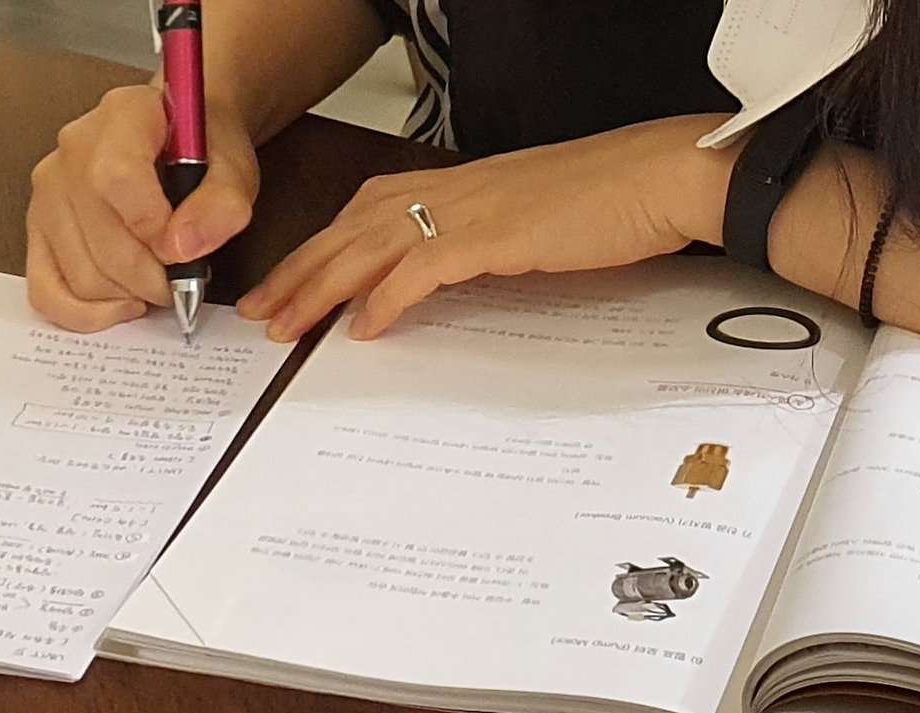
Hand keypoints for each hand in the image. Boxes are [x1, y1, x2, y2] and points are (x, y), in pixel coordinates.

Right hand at [26, 85, 259, 331]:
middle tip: (183, 281)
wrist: (177, 138)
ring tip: (158, 283)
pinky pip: (44, 288)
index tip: (184, 251)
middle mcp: (73, 149)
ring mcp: (49, 189)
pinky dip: (84, 313)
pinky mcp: (38, 226)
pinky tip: (122, 307)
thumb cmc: (205, 151)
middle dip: (150, 278)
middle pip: (99, 238)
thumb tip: (183, 247)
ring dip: (126, 295)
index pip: (118, 181)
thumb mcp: (233, 169)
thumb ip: (221, 203)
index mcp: (123, 116)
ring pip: (78, 272)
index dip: (154, 229)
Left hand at [236, 116, 723, 341]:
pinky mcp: (496, 235)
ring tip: (286, 325)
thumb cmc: (604, 200)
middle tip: (260, 313)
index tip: (287, 285)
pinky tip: (362, 329)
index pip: (364, 214)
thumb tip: (441, 279)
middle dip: (300, 273)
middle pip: (351, 230)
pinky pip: (423, 268)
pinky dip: (386, 298)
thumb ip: (477, 242)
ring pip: (371, 246)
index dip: (319, 251)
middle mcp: (450, 191)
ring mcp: (470, 209)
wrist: (659, 176)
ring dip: (322, 288)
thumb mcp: (524, 222)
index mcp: (455, 185)